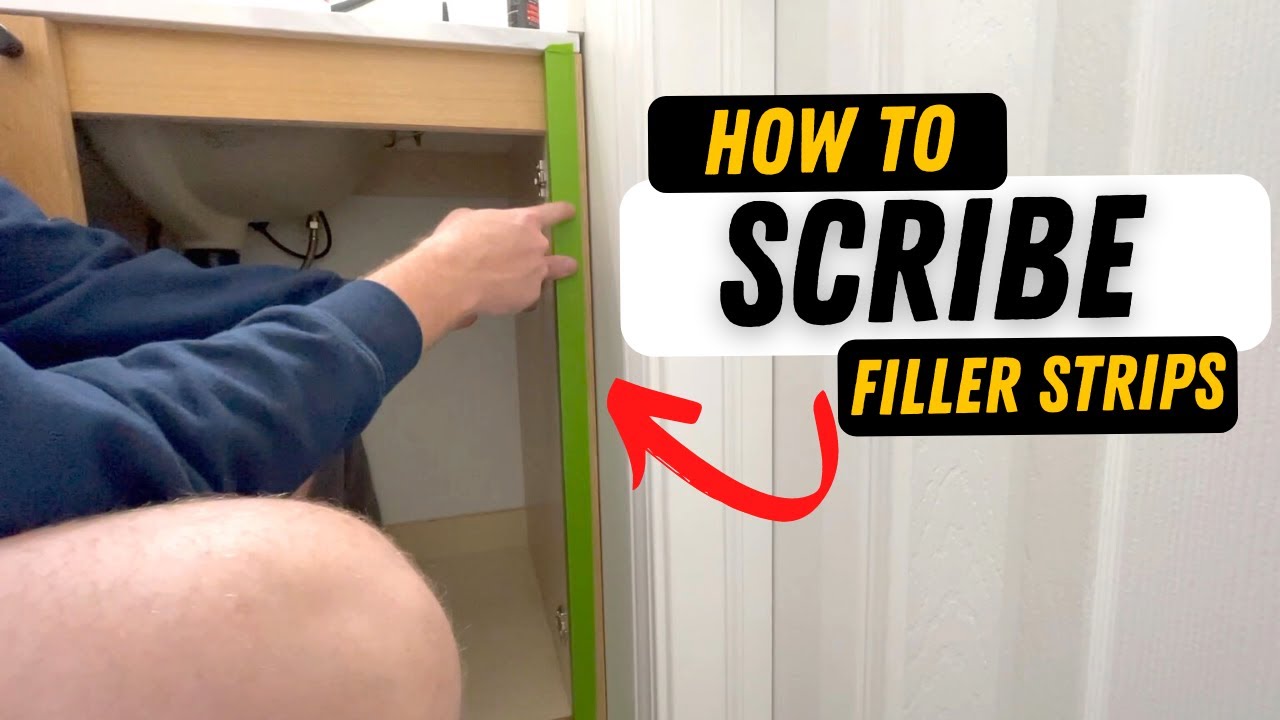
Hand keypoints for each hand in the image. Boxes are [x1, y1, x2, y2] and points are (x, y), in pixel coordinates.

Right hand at [366, 202, 577, 347]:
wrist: (453, 276)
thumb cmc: (455, 243)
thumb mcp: (466, 218)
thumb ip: (485, 224)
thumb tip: (481, 233)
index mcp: (522, 221)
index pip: (551, 213)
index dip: (560, 213)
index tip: (569, 212)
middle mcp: (536, 245)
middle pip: (551, 249)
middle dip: (552, 257)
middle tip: (557, 262)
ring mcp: (536, 271)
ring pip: (545, 275)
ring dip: (538, 278)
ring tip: (525, 285)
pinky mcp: (530, 295)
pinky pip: (526, 296)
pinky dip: (516, 298)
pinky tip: (499, 299)